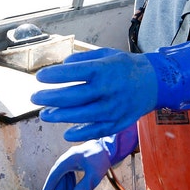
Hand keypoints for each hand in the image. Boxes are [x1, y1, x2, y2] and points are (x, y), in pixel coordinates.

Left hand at [31, 48, 156, 141]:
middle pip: (74, 96)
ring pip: (83, 115)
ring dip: (60, 116)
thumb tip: (62, 66)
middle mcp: (109, 89)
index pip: (74, 72)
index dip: (54, 76)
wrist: (155, 82)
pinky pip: (97, 131)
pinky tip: (66, 133)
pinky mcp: (119, 122)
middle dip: (51, 97)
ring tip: (44, 114)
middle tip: (34, 97)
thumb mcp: (106, 55)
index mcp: (104, 70)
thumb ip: (83, 60)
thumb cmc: (125, 67)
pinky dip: (81, 134)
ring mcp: (114, 108)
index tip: (39, 77)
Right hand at [43, 126, 137, 189]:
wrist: (112, 146)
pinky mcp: (81, 160)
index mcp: (69, 158)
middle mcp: (70, 157)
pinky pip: (71, 172)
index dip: (51, 183)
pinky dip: (72, 182)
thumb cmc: (102, 157)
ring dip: (66, 186)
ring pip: (65, 174)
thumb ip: (85, 186)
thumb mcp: (95, 174)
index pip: (56, 172)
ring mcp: (75, 158)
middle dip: (59, 188)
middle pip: (60, 174)